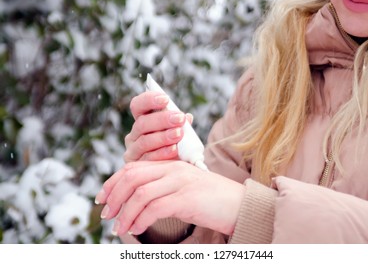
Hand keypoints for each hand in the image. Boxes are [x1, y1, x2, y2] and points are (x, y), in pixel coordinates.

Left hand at [95, 161, 245, 235]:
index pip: (132, 167)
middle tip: (106, 215)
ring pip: (140, 194)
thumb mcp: (182, 188)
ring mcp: (181, 182)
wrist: (239, 204)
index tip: (102, 198)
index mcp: (170, 165)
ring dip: (125, 214)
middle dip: (114, 197)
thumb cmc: (209, 200)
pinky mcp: (187, 198)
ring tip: (119, 228)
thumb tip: (134, 201)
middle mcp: (173, 169)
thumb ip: (161, 188)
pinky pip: (155, 208)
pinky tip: (136, 229)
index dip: (112, 182)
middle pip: (132, 177)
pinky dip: (140, 220)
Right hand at [124, 91, 191, 161]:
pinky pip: (148, 158)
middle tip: (179, 118)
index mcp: (142, 121)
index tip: (166, 99)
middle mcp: (134, 135)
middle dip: (162, 119)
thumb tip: (188, 117)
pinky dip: (162, 153)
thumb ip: (182, 126)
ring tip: (179, 134)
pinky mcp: (136, 166)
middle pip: (142, 123)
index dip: (149, 100)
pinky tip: (174, 149)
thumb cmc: (175, 149)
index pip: (138, 105)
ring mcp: (133, 151)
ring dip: (163, 136)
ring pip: (144, 141)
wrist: (172, 174)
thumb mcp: (180, 135)